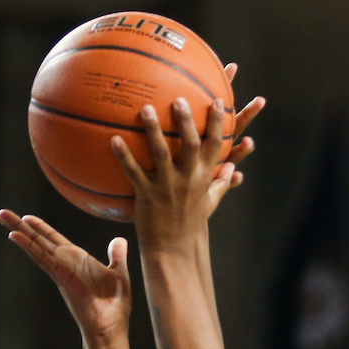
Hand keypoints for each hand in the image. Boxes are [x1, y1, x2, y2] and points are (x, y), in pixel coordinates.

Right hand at [0, 210, 131, 339]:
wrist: (111, 326)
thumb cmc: (115, 306)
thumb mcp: (118, 273)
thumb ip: (117, 255)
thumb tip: (119, 240)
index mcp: (77, 260)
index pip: (54, 239)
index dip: (41, 227)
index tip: (27, 216)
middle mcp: (65, 263)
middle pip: (38, 239)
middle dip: (20, 225)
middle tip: (0, 212)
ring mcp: (60, 269)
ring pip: (34, 244)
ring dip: (17, 229)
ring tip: (0, 215)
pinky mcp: (60, 276)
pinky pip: (42, 258)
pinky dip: (28, 246)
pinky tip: (14, 235)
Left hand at [110, 62, 264, 252]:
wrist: (174, 249)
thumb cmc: (191, 222)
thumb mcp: (210, 202)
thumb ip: (221, 183)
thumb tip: (234, 168)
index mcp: (203, 178)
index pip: (215, 146)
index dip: (218, 123)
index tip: (217, 100)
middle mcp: (188, 180)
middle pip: (191, 145)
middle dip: (187, 121)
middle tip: (179, 99)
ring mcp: (167, 187)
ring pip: (161, 154)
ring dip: (153, 131)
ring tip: (145, 108)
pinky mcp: (147, 195)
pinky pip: (134, 172)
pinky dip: (124, 156)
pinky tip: (113, 139)